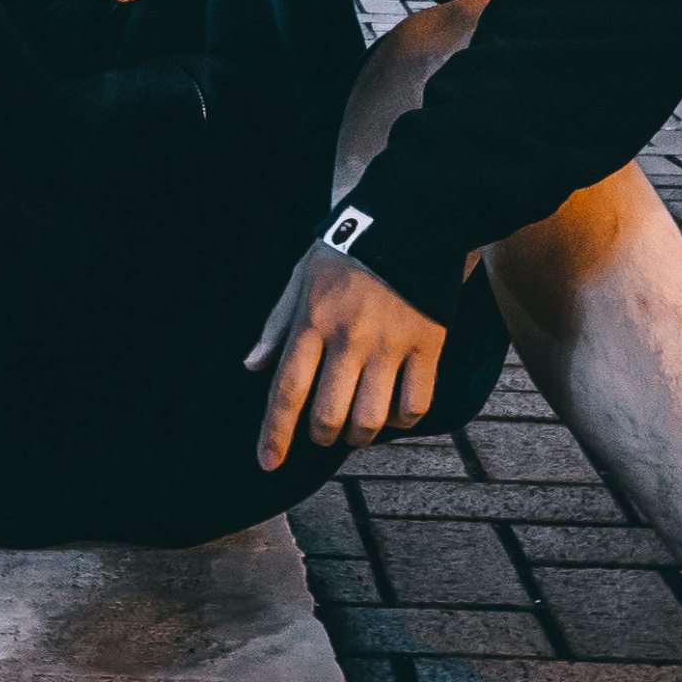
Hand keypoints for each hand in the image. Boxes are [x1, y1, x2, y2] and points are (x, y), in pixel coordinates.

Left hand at [248, 243, 448, 469]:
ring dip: (359, 436)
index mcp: (313, 320)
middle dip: (321, 437)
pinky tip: (394, 411)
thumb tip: (253, 366)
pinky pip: (416, 405)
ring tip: (356, 428)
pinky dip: (402, 420)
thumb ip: (277, 323)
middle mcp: (351, 337)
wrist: (413, 218)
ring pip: (371, 419)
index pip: (287, 390)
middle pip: (328, 414)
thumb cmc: (349, 250)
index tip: (268, 463)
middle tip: (322, 433)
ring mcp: (392, 343)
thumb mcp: (302, 276)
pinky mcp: (429, 345)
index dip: (274, 433)